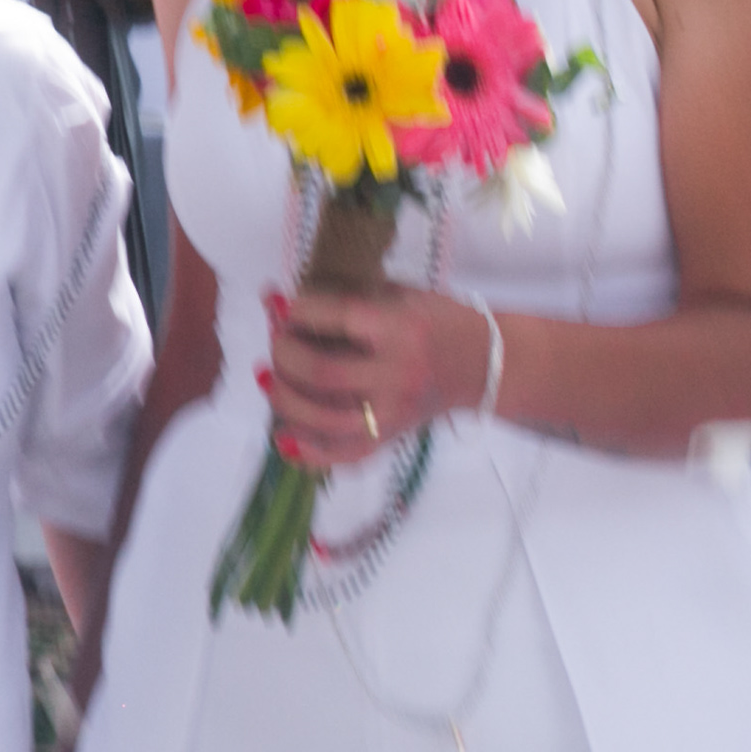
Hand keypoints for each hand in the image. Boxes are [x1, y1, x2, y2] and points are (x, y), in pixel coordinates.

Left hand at [261, 281, 490, 470]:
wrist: (485, 364)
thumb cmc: (439, 320)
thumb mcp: (399, 295)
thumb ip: (341, 296)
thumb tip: (274, 300)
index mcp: (402, 330)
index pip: (337, 319)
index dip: (298, 311)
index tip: (278, 304)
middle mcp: (398, 375)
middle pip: (322, 372)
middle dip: (284, 353)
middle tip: (276, 340)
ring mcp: (394, 413)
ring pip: (324, 418)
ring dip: (283, 399)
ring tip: (266, 377)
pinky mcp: (391, 438)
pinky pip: (344, 456)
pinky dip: (309, 453)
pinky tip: (283, 438)